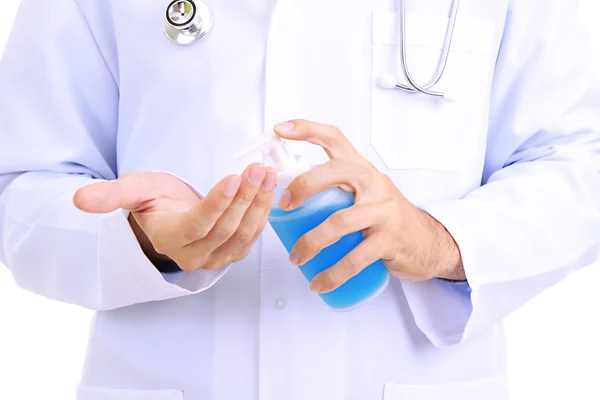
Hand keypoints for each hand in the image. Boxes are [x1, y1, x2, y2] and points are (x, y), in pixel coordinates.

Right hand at [73, 165, 276, 270]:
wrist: (168, 216)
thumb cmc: (152, 201)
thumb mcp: (132, 191)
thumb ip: (111, 196)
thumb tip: (79, 200)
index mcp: (170, 239)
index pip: (198, 224)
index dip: (217, 203)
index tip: (233, 177)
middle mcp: (194, 255)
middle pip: (226, 228)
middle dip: (245, 197)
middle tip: (258, 168)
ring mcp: (216, 257)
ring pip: (243, 234)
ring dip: (259, 204)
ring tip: (267, 174)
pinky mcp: (232, 253)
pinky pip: (252, 236)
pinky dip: (262, 213)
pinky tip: (270, 189)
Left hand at [273, 120, 464, 292]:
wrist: (429, 243)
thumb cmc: (388, 219)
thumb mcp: (366, 195)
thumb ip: (337, 190)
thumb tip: (288, 197)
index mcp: (363, 171)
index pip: (335, 139)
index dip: (307, 130)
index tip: (279, 129)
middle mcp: (375, 183)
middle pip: (337, 172)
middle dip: (304, 186)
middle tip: (283, 205)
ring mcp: (385, 210)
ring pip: (340, 222)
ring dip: (311, 242)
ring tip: (297, 258)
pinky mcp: (391, 238)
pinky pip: (356, 258)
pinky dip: (333, 273)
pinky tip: (320, 283)